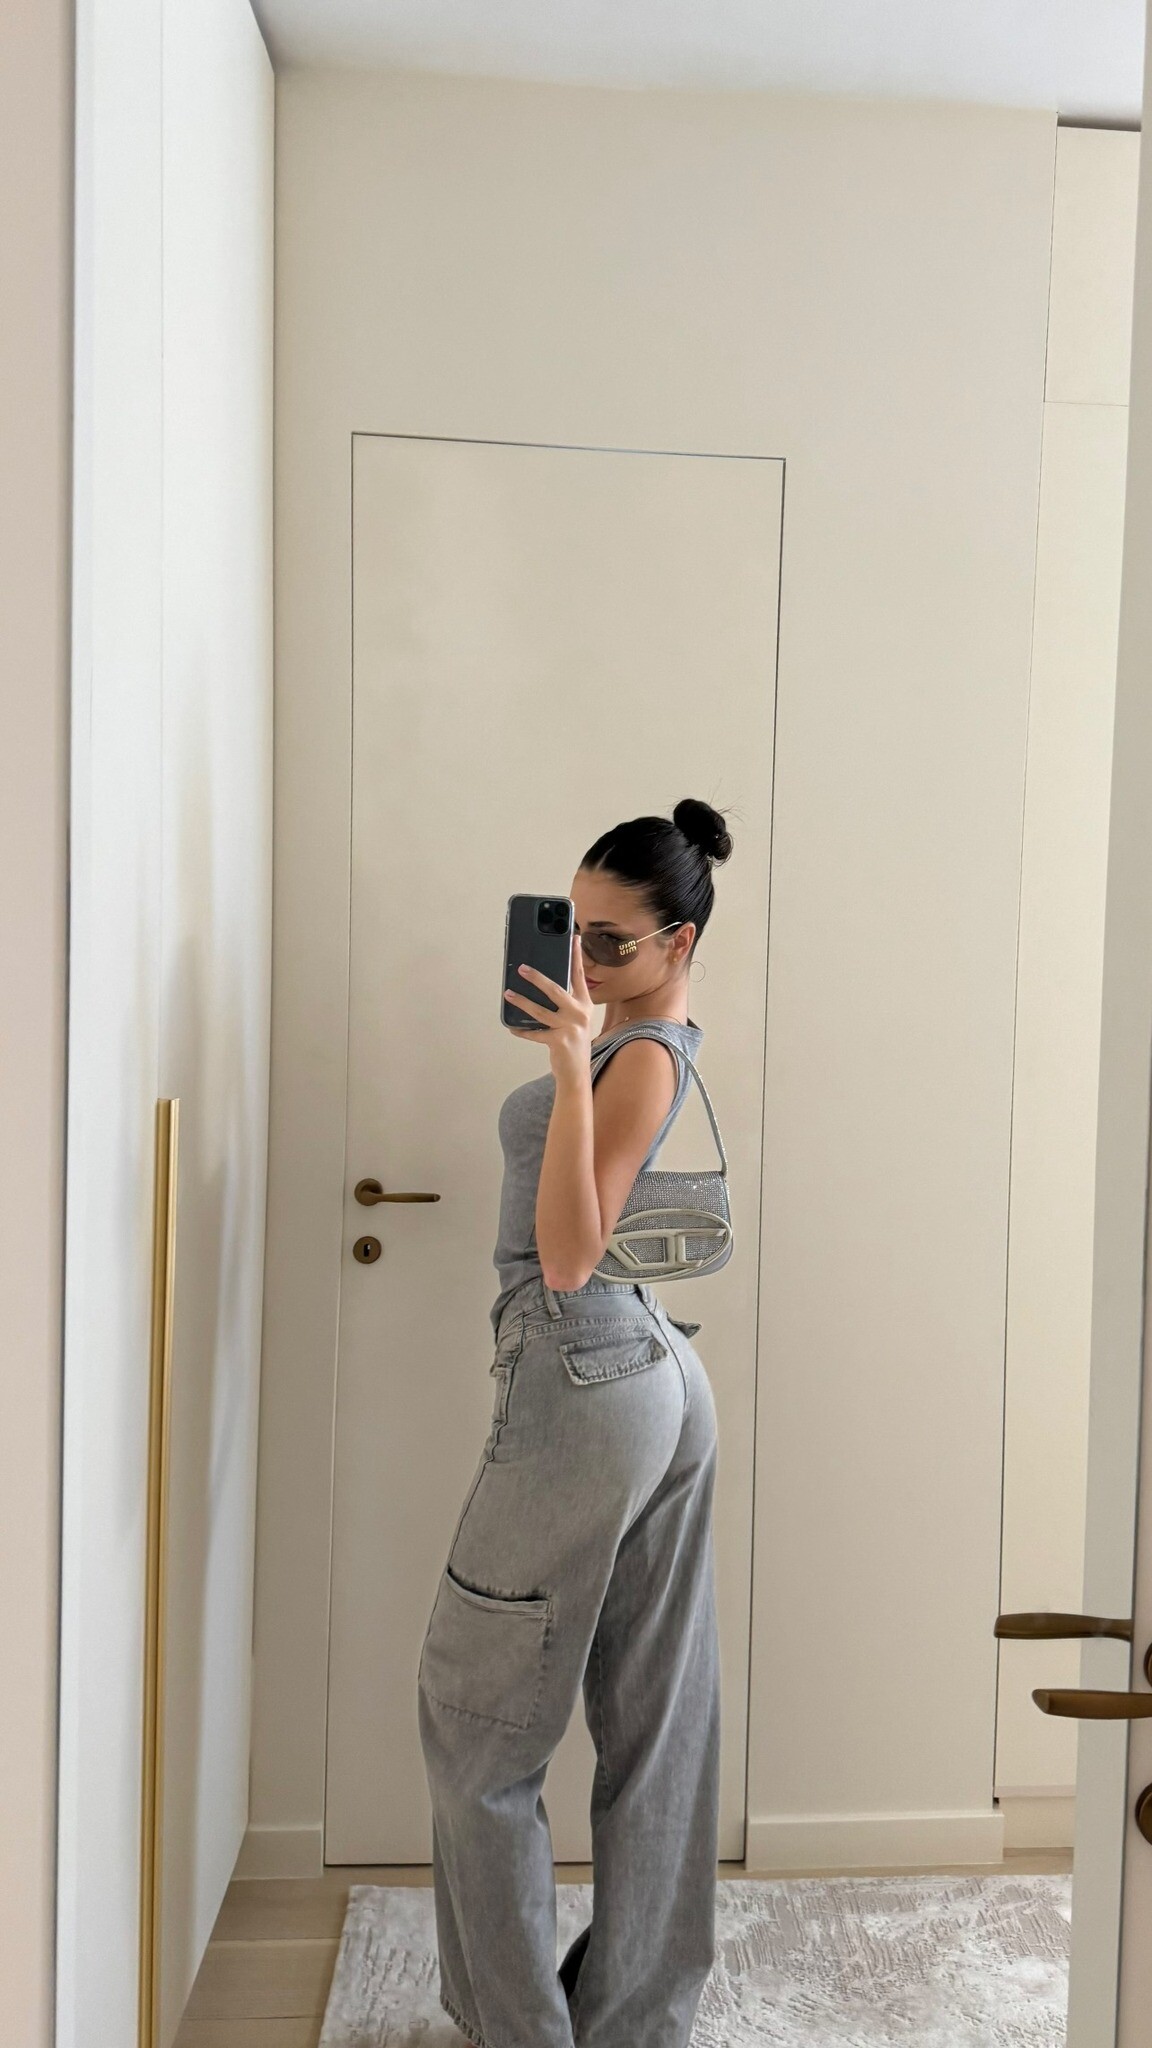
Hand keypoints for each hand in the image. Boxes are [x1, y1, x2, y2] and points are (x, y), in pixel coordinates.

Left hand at [504, 931, 596, 1079]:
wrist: (577, 1072)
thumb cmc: (573, 1042)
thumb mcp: (575, 1019)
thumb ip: (565, 1003)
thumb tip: (541, 984)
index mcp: (585, 1004)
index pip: (579, 976)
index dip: (576, 956)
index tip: (573, 938)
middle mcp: (580, 1014)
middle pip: (555, 990)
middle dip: (537, 978)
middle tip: (522, 969)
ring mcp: (570, 1027)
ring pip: (540, 1011)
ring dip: (522, 1002)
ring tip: (508, 994)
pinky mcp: (559, 1041)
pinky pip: (535, 1033)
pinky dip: (522, 1031)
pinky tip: (513, 1028)